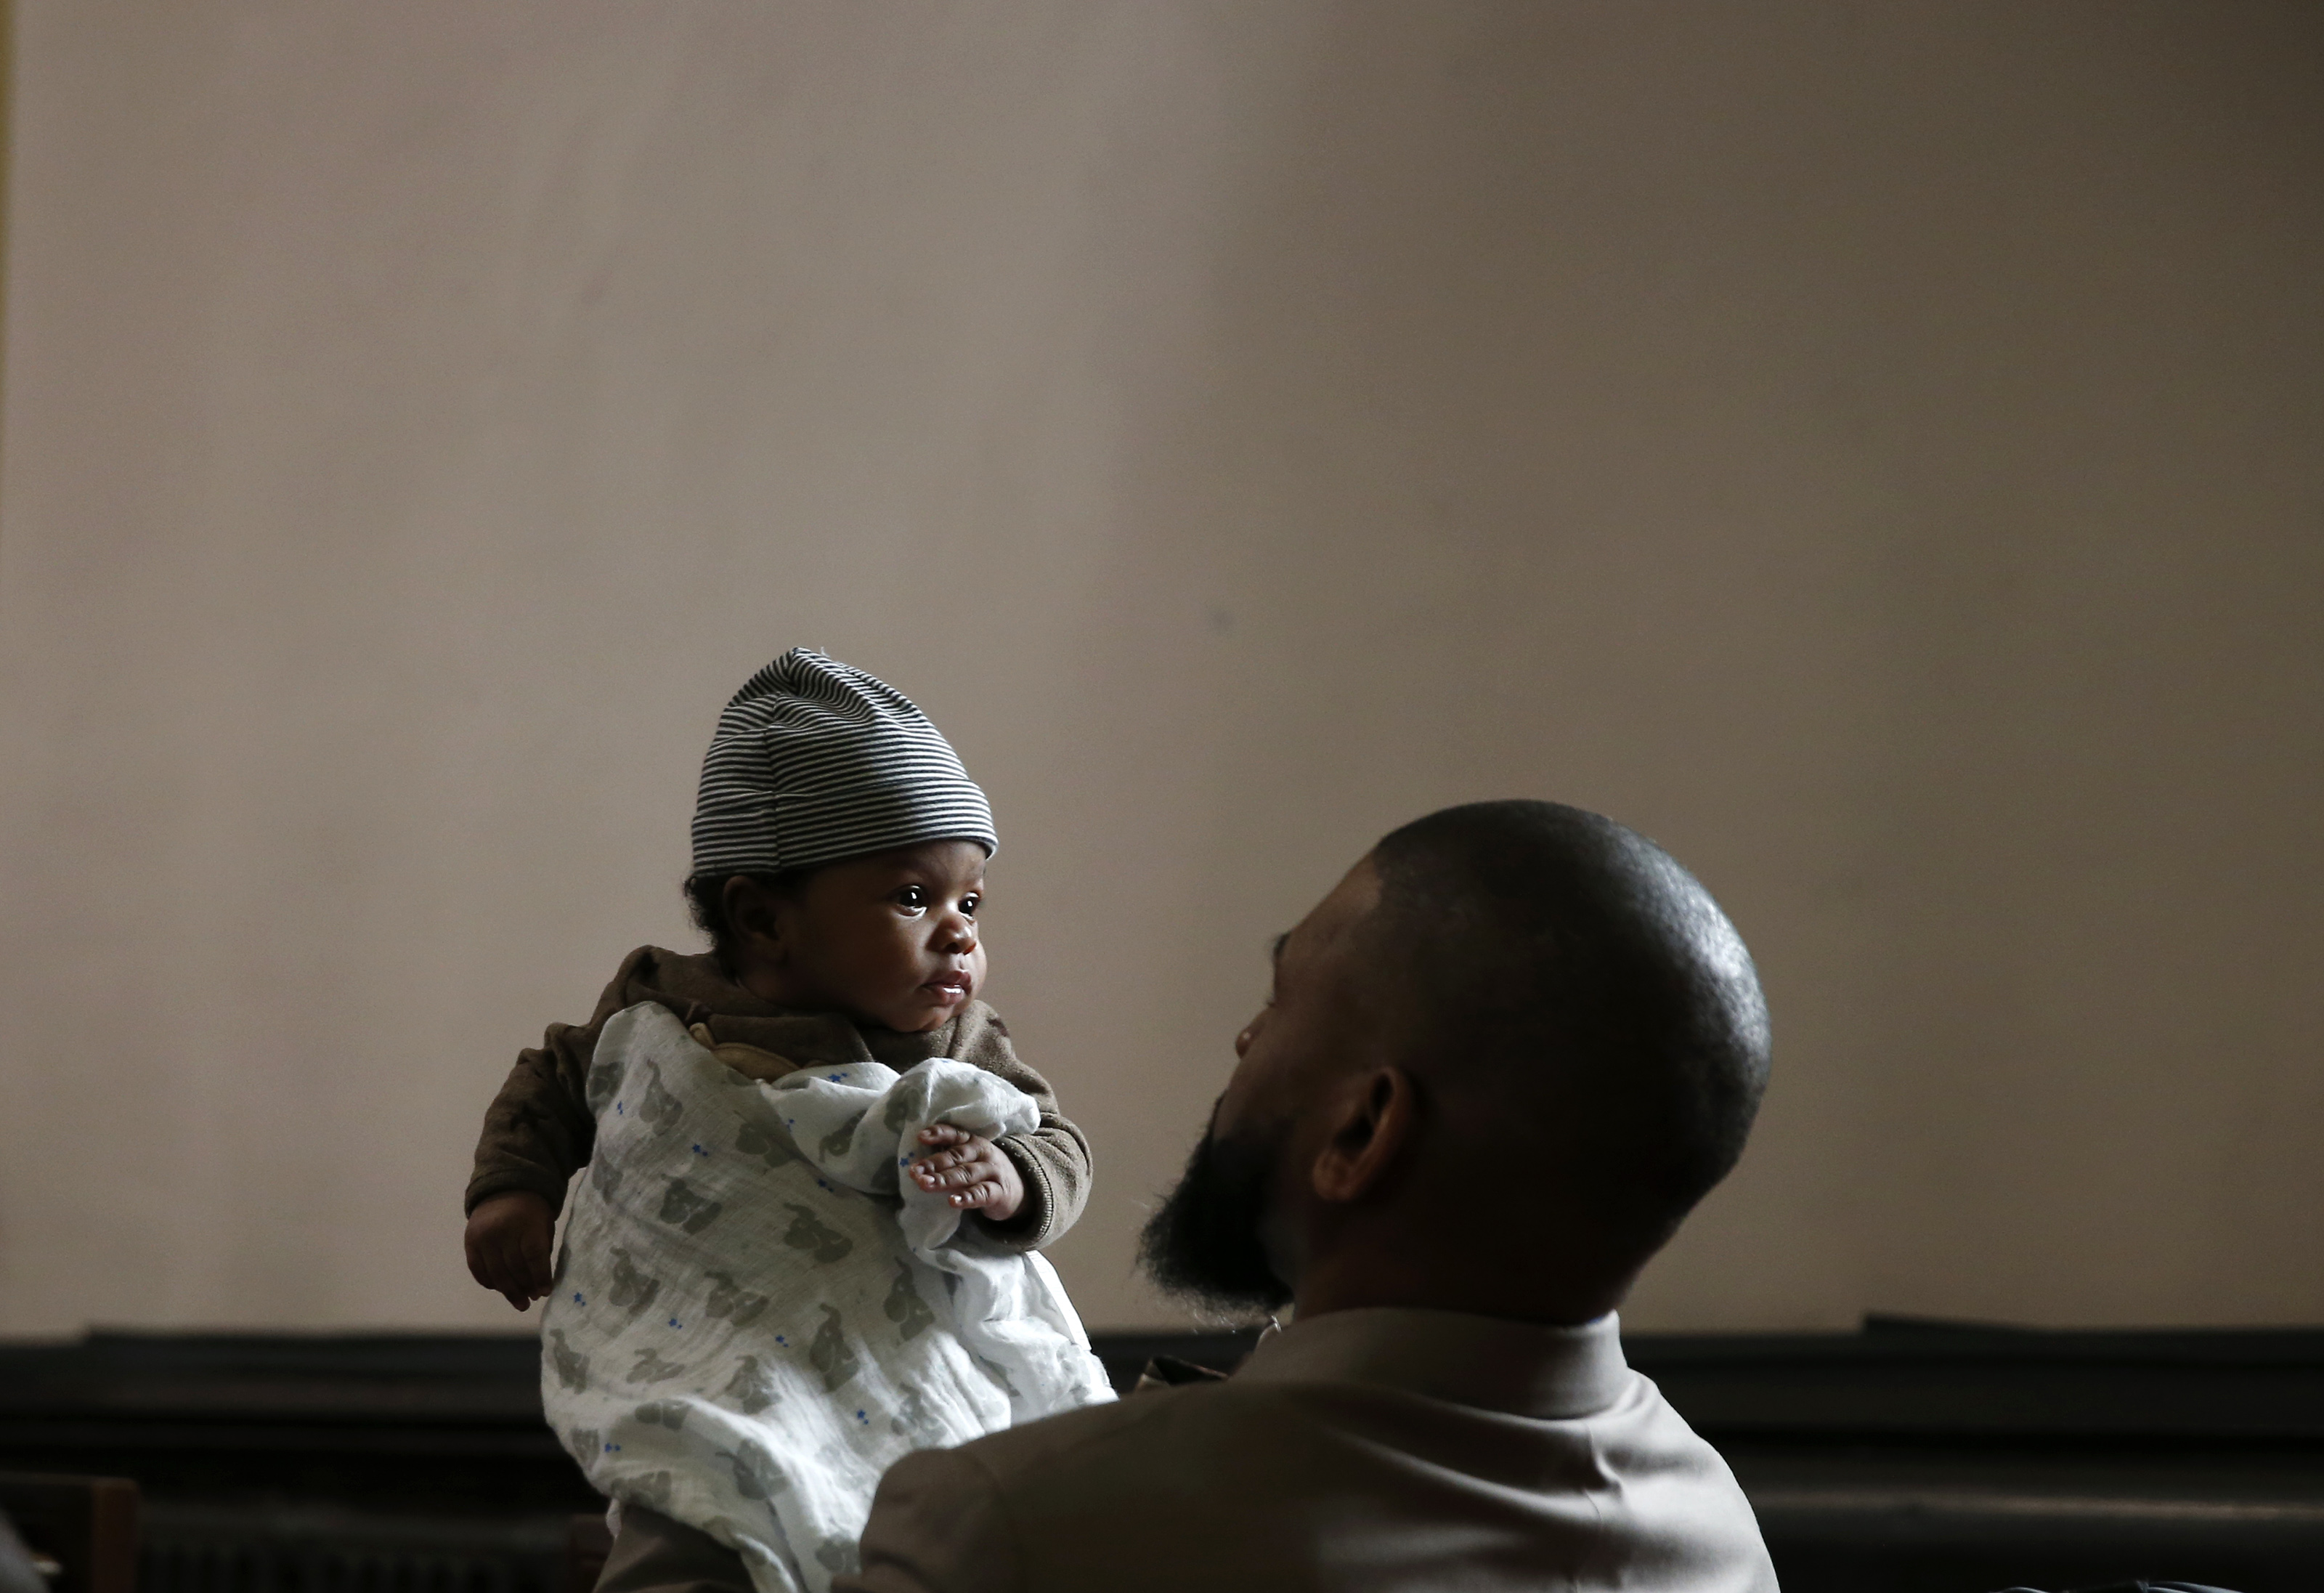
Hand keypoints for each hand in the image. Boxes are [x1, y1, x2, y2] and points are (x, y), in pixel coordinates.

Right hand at [464, 1191, 555, 1309]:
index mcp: (526, 1223)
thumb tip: (539, 1285)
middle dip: (524, 1287)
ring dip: (508, 1291)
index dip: (540, 1277)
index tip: (545, 1292)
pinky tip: (500, 1289)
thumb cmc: (530, 1212)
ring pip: (495, 1272)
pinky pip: (478, 1269)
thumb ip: (542, 1252)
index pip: (533, 1256)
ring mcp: (483, 1237)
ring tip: (519, 1303)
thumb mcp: (543, 1225)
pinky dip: (489, 1282)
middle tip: (531, 1300)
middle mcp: (502, 1230)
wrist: (504, 1189)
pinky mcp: (469, 1242)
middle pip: (514, 1267)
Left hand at [908, 1126, 1024, 1221]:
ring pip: (966, 1174)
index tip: (920, 1137)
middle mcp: (982, 1154)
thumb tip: (916, 1165)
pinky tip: (953, 1202)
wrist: (1020, 1187)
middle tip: (914, 1172)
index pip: (955, 1134)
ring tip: (925, 1185)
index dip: (938, 1134)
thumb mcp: (969, 1159)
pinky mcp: (998, 1192)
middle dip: (934, 1163)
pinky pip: (982, 1194)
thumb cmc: (984, 1171)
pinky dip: (967, 1198)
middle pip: (957, 1156)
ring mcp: (992, 1172)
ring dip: (944, 1180)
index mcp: (972, 1142)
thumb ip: (948, 1158)